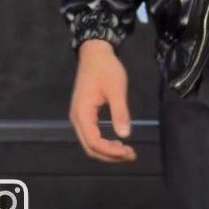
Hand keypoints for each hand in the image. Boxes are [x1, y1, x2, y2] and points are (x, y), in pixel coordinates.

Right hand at [69, 39, 136, 162]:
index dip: (111, 151)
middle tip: (131, 155)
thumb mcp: (116, 89)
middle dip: (110, 155)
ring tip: (127, 151)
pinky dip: (104, 142)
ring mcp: (79, 117)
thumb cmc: (106, 69)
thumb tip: (125, 135)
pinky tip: (117, 142)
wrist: (95, 53)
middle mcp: (77, 119)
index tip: (129, 152)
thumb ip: (120, 112)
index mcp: (82, 114)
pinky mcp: (84, 113)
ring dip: (108, 150)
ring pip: (90, 143)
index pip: (94, 142)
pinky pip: (91, 135)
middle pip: (90, 147)